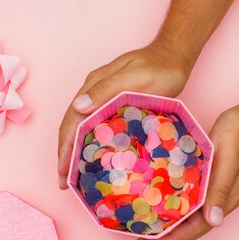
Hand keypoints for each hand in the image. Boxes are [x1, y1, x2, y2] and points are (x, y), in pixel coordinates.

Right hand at [57, 41, 191, 188]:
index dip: (64, 147)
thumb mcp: (134, 76)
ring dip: (75, 153)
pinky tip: (94, 161)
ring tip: (73, 177)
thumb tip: (78, 106)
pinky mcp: (116, 108)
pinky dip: (91, 147)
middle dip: (65, 155)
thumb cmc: (159, 66)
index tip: (63, 170)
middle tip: (65, 182)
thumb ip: (106, 88)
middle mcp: (94, 94)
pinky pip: (97, 130)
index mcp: (93, 86)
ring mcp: (104, 101)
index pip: (71, 121)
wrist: (175, 57)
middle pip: (72, 128)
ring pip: (82, 130)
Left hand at [132, 108, 238, 239]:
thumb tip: (213, 221)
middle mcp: (219, 202)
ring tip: (143, 236)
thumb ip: (221, 187)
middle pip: (189, 229)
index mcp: (226, 200)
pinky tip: (157, 210)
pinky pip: (188, 203)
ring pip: (187, 218)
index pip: (196, 228)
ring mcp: (214, 194)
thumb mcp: (230, 158)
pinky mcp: (208, 182)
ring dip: (167, 229)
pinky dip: (171, 210)